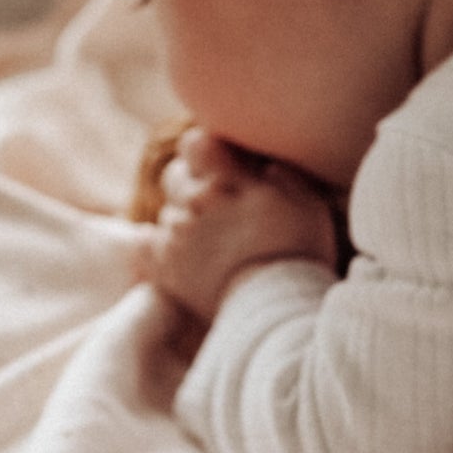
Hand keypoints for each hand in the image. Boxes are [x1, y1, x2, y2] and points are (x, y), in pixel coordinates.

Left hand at [144, 129, 338, 321]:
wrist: (277, 309)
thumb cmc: (300, 256)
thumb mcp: (308, 204)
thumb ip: (283, 175)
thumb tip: (266, 164)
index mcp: (226, 181)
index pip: (195, 143)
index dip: (204, 151)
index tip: (219, 164)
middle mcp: (196, 203)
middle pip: (174, 176)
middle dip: (191, 185)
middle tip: (218, 208)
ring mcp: (178, 237)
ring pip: (167, 214)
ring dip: (183, 223)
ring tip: (212, 245)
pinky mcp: (166, 269)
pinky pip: (144, 245)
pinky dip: (155, 246)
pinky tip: (176, 254)